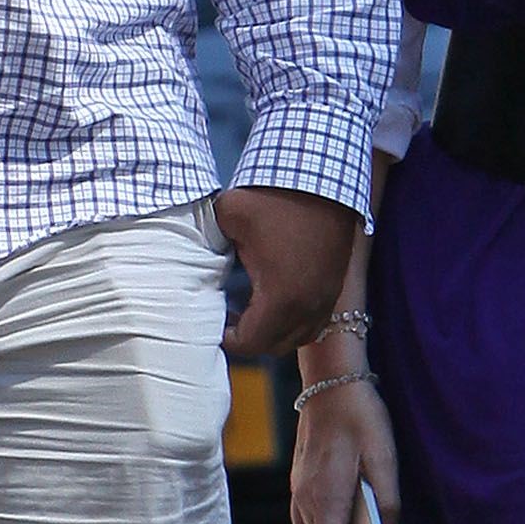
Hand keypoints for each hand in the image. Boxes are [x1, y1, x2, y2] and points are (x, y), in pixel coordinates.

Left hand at [216, 185, 359, 359]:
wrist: (324, 177)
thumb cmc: (275, 196)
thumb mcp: (229, 215)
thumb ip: (206, 240)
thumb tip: (189, 252)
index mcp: (280, 297)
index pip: (250, 343)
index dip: (227, 338)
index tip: (216, 323)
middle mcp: (308, 306)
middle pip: (274, 346)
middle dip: (249, 339)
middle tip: (229, 319)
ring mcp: (325, 298)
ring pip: (298, 337)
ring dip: (273, 332)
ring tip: (251, 311)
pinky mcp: (334, 287)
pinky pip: (314, 322)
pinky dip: (294, 321)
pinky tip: (276, 299)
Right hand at [287, 372, 400, 523]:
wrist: (330, 382)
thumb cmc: (361, 418)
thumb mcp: (386, 458)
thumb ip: (388, 502)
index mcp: (327, 497)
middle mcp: (305, 497)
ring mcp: (297, 487)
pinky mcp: (296, 476)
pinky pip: (304, 513)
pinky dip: (322, 519)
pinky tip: (344, 504)